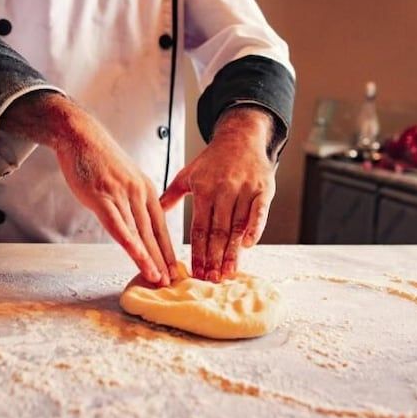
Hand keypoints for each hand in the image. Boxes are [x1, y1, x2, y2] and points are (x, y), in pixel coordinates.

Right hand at [1, 92, 175, 285]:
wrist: (80, 135)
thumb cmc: (98, 159)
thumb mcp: (124, 177)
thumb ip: (132, 198)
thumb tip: (135, 220)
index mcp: (146, 189)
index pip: (161, 225)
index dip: (167, 249)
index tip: (173, 268)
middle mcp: (138, 193)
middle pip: (153, 232)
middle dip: (163, 259)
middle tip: (171, 282)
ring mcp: (121, 194)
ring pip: (139, 232)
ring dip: (149, 257)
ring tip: (157, 278)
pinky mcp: (102, 196)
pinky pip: (118, 225)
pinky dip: (129, 243)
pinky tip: (137, 257)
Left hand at [160, 107, 275, 281]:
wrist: (241, 138)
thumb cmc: (213, 160)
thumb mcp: (188, 174)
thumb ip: (172, 195)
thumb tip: (153, 212)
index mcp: (203, 189)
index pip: (199, 227)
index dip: (197, 251)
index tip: (195, 271)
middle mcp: (223, 190)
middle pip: (218, 231)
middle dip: (213, 258)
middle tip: (210, 279)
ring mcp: (244, 190)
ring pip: (238, 226)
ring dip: (233, 251)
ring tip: (228, 273)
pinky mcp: (263, 189)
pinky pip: (260, 212)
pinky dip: (256, 229)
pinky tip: (249, 246)